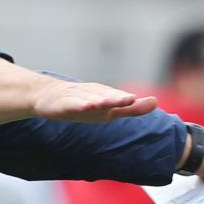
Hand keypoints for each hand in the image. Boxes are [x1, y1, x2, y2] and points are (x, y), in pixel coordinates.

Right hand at [32, 82, 157, 122]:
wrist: (48, 96)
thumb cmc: (82, 102)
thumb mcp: (109, 108)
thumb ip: (132, 108)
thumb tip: (156, 101)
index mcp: (105, 96)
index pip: (120, 99)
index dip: (131, 102)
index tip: (151, 101)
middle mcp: (93, 95)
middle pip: (107, 97)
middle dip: (117, 98)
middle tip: (129, 99)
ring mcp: (77, 98)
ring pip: (90, 99)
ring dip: (99, 100)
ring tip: (109, 102)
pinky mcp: (63, 104)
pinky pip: (71, 104)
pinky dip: (78, 104)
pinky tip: (84, 106)